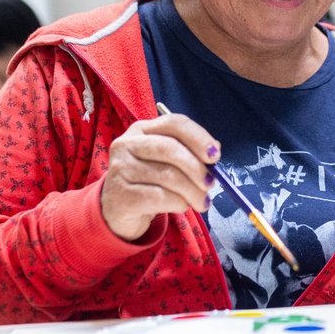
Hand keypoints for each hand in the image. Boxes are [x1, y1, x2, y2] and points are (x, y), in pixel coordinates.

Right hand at [100, 110, 220, 241]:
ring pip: (167, 176)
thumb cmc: (149, 182)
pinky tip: (182, 206)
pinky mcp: (120, 195)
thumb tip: (214, 151)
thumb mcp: (167, 162)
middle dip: (197, 168)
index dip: (198, 137)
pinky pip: (159, 197)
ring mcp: (120, 169)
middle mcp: (127, 144)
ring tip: (202, 202)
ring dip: (193, 191)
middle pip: (170, 148)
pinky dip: (178, 203)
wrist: (119, 211)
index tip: (215, 156)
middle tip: (210, 184)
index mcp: (142, 130)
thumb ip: (189, 153)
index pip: (173, 123)